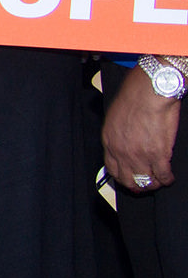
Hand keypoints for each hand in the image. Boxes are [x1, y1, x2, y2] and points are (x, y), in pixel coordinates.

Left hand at [104, 70, 180, 192]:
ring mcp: (139, 155)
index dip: (122, 177)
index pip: (112, 169)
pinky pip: (163, 175)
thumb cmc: (134, 97)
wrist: (149, 92)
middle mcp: (121, 152)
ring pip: (146, 181)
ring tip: (160, 181)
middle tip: (146, 185)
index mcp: (109, 142)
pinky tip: (169, 177)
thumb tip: (123, 143)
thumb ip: (117, 134)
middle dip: (138, 185)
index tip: (129, 179)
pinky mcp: (158, 155)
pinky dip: (167, 179)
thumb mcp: (114, 117)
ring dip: (154, 184)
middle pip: (128, 179)